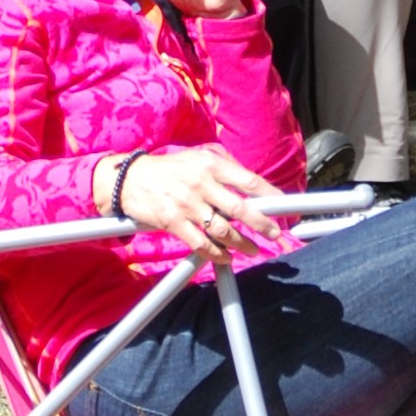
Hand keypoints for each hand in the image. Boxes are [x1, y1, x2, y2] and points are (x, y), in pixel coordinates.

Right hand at [106, 145, 289, 258]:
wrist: (130, 179)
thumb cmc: (169, 169)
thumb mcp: (198, 158)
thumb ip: (223, 169)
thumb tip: (251, 185)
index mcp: (211, 164)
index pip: (249, 180)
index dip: (270, 195)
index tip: (285, 206)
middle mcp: (201, 183)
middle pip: (240, 208)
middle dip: (262, 224)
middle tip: (275, 234)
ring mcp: (187, 204)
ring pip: (223, 229)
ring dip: (242, 243)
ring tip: (252, 249)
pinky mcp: (173, 221)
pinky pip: (201, 243)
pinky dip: (216, 254)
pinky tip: (225, 258)